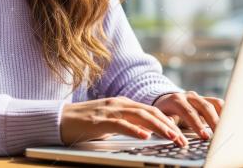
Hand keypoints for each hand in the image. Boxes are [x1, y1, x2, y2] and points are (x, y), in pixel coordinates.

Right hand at [60, 96, 185, 146]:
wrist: (60, 119)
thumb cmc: (85, 123)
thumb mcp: (111, 122)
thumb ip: (128, 124)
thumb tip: (147, 133)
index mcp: (124, 104)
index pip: (152, 111)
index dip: (168, 122)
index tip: (180, 134)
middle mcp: (119, 104)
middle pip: (150, 112)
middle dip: (169, 126)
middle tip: (182, 139)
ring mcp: (110, 110)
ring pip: (140, 116)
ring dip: (158, 127)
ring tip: (170, 137)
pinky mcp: (99, 120)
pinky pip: (120, 124)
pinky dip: (134, 130)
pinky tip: (144, 136)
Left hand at [153, 91, 223, 140]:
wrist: (167, 100)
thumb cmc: (165, 112)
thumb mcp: (161, 118)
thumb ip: (167, 123)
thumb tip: (171, 131)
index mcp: (176, 100)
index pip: (188, 112)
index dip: (197, 124)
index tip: (204, 136)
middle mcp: (190, 96)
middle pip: (205, 107)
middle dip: (213, 121)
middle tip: (219, 135)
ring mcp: (200, 97)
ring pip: (214, 104)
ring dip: (222, 116)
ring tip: (227, 130)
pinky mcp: (207, 99)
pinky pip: (219, 104)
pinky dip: (225, 112)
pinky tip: (230, 122)